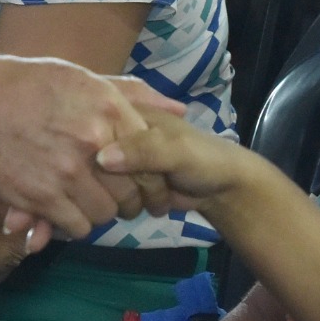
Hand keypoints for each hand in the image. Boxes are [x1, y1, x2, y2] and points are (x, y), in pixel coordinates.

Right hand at [0, 54, 174, 241]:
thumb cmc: (18, 83)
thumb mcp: (77, 76)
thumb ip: (129, 94)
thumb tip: (178, 109)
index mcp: (106, 105)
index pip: (153, 157)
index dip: (150, 177)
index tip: (140, 185)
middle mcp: (92, 139)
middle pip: (133, 192)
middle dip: (126, 200)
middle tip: (108, 196)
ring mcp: (65, 171)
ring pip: (106, 215)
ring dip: (96, 213)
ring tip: (80, 198)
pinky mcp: (39, 198)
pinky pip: (76, 227)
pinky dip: (72, 224)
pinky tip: (59, 207)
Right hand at [97, 109, 275, 218]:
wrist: (221, 189)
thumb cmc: (202, 158)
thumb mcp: (175, 149)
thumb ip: (143, 149)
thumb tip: (103, 160)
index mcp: (124, 111)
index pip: (98, 133)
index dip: (116, 157)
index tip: (142, 166)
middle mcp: (113, 133)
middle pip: (99, 165)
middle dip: (128, 183)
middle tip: (157, 180)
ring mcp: (115, 162)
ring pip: (100, 186)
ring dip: (127, 201)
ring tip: (152, 195)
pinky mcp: (118, 188)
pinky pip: (104, 203)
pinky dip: (126, 209)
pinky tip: (141, 206)